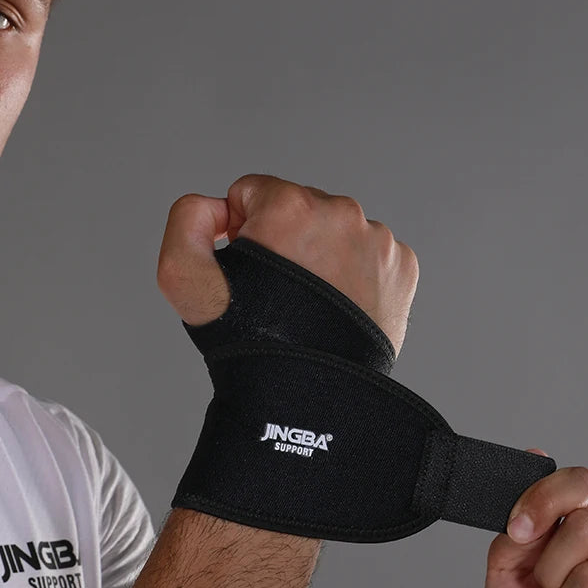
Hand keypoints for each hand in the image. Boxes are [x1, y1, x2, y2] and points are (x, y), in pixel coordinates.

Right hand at [156, 174, 418, 356]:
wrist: (310, 394)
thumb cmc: (251, 343)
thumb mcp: (184, 279)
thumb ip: (185, 221)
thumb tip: (215, 206)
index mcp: (290, 205)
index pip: (253, 193)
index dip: (243, 231)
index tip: (251, 269)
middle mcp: (341, 213)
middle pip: (300, 208)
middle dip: (287, 241)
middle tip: (282, 294)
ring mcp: (378, 240)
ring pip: (338, 232)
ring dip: (324, 257)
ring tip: (313, 305)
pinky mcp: (402, 267)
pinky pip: (371, 256)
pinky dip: (357, 276)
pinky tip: (341, 308)